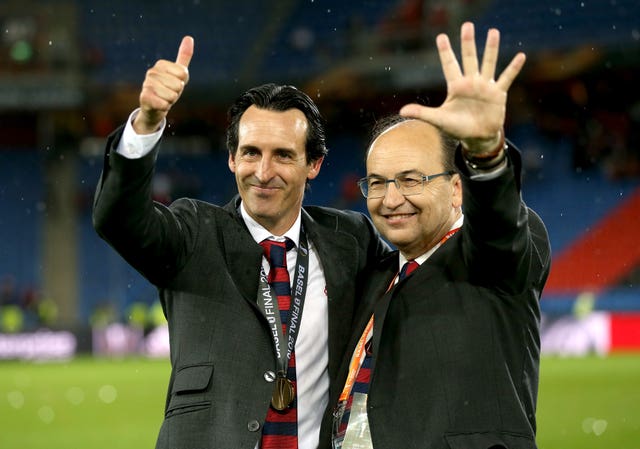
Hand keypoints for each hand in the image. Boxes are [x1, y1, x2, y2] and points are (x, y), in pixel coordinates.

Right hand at [133, 36, 193, 133]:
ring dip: (170, 101)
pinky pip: (165, 104)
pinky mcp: (144, 97)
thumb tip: (189, 37)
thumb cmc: (168, 88)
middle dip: (176, 93)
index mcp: (161, 64)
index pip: (183, 74)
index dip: (182, 82)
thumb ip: (184, 56)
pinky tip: (159, 105)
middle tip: (168, 93)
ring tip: (163, 98)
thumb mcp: (178, 73)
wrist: (154, 107)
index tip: (174, 83)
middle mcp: (151, 72)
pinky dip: (165, 107)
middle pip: (178, 85)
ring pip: (172, 96)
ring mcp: (146, 84)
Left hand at [400, 22, 524, 154]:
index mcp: (456, 86)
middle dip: (468, 43)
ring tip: (493, 31)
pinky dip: (513, 68)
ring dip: (491, 49)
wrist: (477, 138)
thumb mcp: (438, 120)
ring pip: (488, 63)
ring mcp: (485, 87)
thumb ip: (422, 113)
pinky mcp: (498, 94)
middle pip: (469, 58)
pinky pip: (506, 78)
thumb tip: (402, 111)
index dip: (446, 52)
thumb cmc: (457, 128)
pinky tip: (521, 56)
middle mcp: (471, 82)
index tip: (441, 36)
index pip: (449, 65)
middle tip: (467, 25)